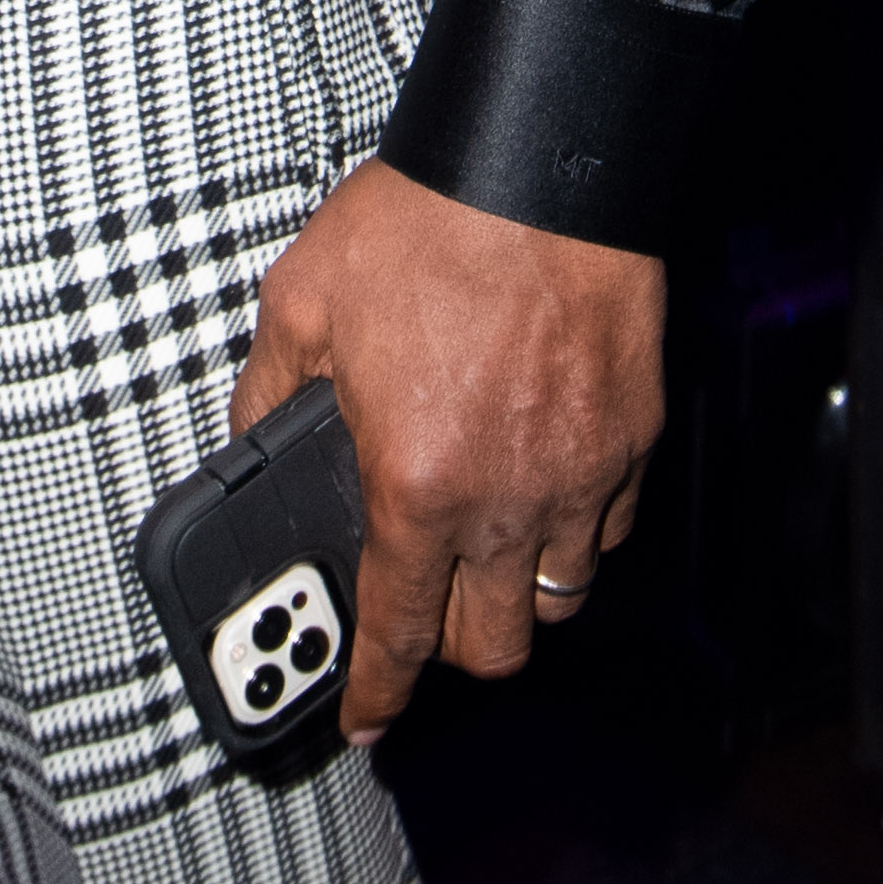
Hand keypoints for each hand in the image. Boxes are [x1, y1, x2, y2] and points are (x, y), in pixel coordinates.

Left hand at [231, 158, 661, 738]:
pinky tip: (538, 487)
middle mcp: (505, 503)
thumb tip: (251, 439)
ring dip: (517, 596)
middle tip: (422, 611)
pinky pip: (606, 530)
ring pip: (559, 599)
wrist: (536, 166)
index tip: (365, 717)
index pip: (400, 634)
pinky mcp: (631, 441)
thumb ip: (268, 392)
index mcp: (417, 485)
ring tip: (481, 550)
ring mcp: (579, 478)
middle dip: (450, 649)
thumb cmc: (423, 226)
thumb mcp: (301, 303)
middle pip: (495, 646)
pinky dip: (573, 533)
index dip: (377, 694)